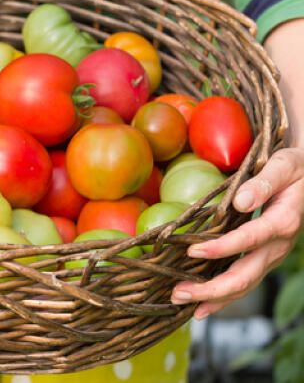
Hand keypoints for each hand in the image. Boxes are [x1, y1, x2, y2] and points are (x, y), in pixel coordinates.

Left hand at [171, 147, 303, 318]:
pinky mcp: (262, 258)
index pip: (250, 239)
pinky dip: (221, 296)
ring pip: (244, 285)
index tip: (193, 251)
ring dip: (213, 298)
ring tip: (181, 301)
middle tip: (179, 292)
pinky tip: (199, 305)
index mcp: (283, 222)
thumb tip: (241, 201)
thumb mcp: (283, 166)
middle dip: (212, 289)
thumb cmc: (293, 168)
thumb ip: (263, 183)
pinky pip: (242, 282)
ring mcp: (270, 255)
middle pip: (246, 275)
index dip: (222, 248)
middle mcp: (278, 246)